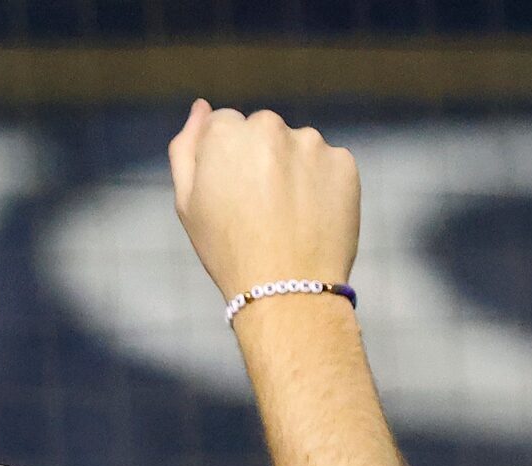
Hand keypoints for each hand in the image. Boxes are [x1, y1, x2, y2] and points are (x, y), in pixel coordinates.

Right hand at [168, 101, 359, 304]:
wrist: (287, 292)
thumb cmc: (228, 251)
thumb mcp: (188, 204)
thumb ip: (187, 148)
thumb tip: (201, 107)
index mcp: (225, 132)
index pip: (224, 126)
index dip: (226, 162)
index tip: (232, 195)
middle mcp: (269, 126)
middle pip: (263, 131)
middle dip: (262, 158)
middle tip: (261, 210)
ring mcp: (311, 142)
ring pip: (299, 147)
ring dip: (294, 170)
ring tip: (288, 218)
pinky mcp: (344, 162)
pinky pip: (329, 166)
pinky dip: (322, 186)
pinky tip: (312, 218)